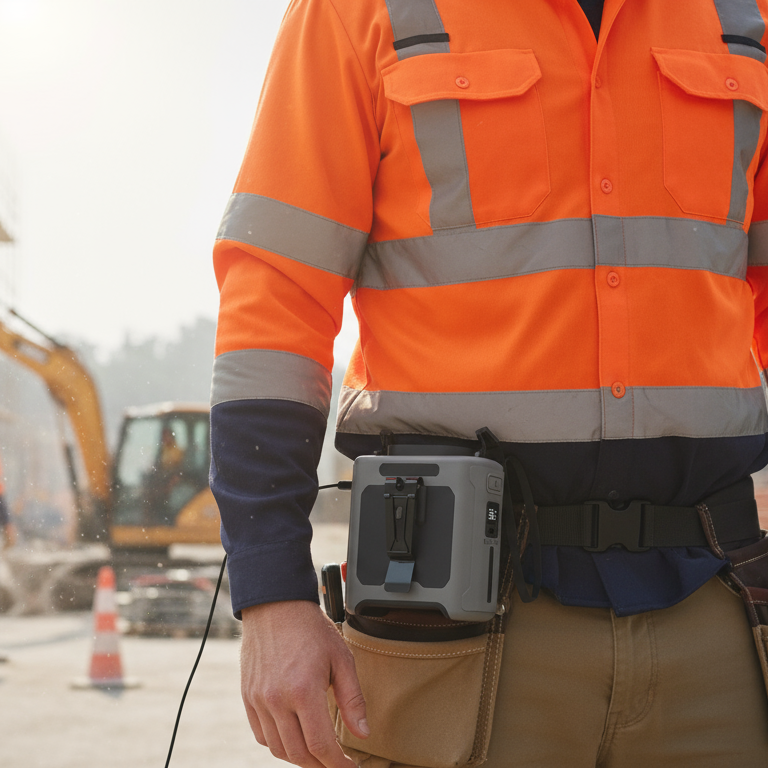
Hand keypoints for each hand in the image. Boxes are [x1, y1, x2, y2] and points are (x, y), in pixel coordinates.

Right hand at [240, 600, 368, 767]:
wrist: (275, 605)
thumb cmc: (310, 628)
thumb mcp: (341, 658)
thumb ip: (352, 699)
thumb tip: (363, 733)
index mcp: (303, 691)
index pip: (320, 746)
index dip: (337, 764)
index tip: (350, 767)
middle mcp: (276, 700)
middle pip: (298, 754)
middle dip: (320, 765)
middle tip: (336, 762)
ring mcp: (259, 700)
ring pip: (278, 749)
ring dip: (299, 757)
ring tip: (318, 752)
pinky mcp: (248, 697)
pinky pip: (261, 735)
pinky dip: (278, 744)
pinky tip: (294, 737)